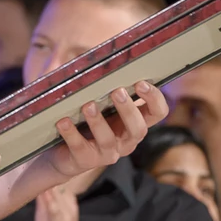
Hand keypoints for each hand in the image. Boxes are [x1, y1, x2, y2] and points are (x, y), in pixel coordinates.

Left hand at [45, 82, 166, 178]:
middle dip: (129, 110)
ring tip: (88, 105)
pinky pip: (80, 147)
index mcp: (133, 123)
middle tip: (118, 91)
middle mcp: (125, 140)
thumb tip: (103, 59)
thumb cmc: (86, 121)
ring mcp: (107, 153)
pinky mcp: (86, 161)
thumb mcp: (100, 104)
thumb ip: (106, 87)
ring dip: (98, 121)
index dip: (154, 99)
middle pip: (138, 129)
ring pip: (108, 139)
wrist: (62, 153)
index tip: (141, 82)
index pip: (157, 113)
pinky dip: (71, 133)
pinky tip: (63, 120)